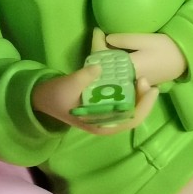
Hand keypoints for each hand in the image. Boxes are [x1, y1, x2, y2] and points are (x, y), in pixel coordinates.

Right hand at [33, 67, 157, 134]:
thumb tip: (99, 68)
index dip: (143, 106)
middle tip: (146, 79)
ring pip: (131, 108)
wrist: (43, 98)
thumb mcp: (68, 85)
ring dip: (139, 94)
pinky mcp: (104, 106)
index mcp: (101, 125)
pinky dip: (130, 91)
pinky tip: (133, 79)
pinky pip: (123, 101)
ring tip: (142, 78)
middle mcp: (107, 123)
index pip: (131, 120)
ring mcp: (107, 115)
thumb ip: (84, 77)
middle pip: (134, 114)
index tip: (149, 89)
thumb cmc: (57, 96)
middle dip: (144, 98)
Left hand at [105, 32, 186, 85]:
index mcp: (129, 68)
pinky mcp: (138, 84)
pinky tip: (114, 55)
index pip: (106, 59)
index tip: (97, 30)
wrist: (184, 60)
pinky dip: (115, 65)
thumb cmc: (166, 48)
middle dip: (100, 53)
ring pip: (113, 73)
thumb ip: (125, 40)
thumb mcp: (145, 40)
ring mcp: (133, 83)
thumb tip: (106, 39)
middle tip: (98, 36)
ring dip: (107, 60)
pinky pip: (120, 75)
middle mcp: (129, 80)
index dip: (97, 45)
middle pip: (107, 68)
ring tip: (103, 44)